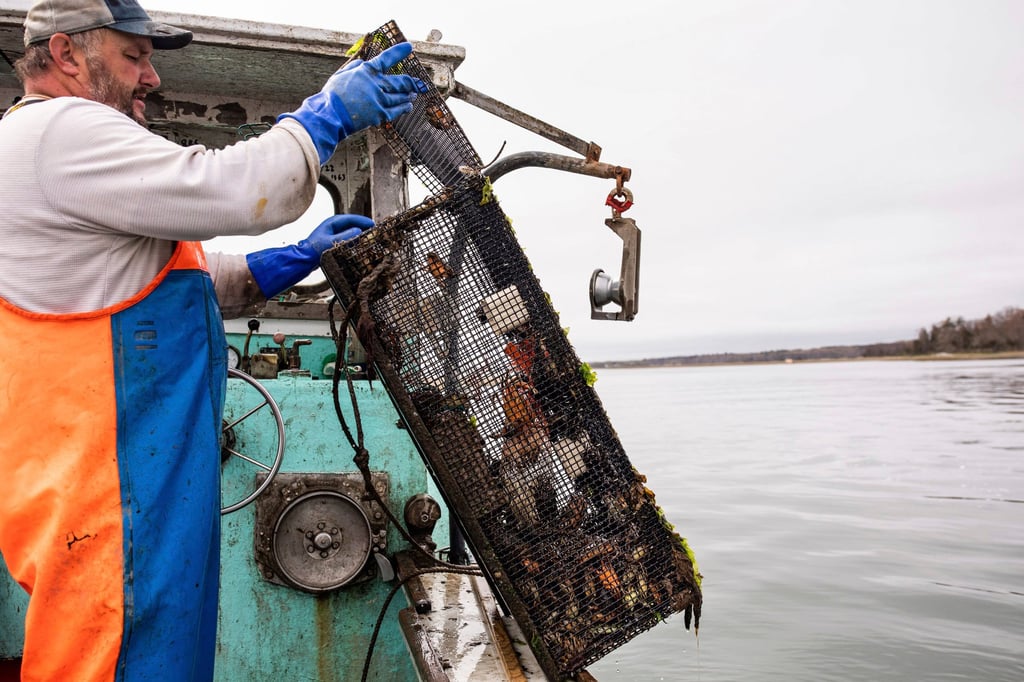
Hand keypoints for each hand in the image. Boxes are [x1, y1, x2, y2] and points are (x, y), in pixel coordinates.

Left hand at [246, 214, 374, 296]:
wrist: (303, 260)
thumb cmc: (314, 250)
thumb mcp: (332, 242)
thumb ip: (346, 236)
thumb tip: (358, 231)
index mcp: (332, 222)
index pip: (351, 218)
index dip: (363, 221)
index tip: (373, 225)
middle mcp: (333, 226)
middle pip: (351, 224)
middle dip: (362, 227)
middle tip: (373, 232)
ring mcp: (332, 234)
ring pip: (349, 231)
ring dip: (359, 234)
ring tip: (368, 238)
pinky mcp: (332, 242)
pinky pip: (346, 238)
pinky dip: (354, 240)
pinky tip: (359, 246)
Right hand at [279, 43, 422, 163]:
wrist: (329, 115)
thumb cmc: (332, 96)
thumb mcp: (340, 76)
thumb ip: (354, 67)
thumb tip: (363, 63)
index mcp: (365, 71)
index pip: (386, 58)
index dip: (398, 52)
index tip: (409, 47)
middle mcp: (375, 84)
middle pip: (400, 81)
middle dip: (411, 82)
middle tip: (418, 83)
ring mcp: (379, 99)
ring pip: (400, 97)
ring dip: (408, 95)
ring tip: (412, 94)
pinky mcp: (379, 114)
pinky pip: (396, 110)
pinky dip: (404, 108)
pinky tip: (408, 106)